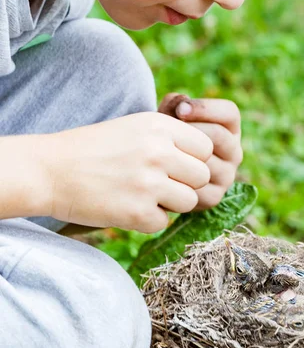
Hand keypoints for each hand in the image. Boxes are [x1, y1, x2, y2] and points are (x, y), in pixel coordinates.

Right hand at [41, 112, 212, 232]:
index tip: (175, 164)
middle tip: (160, 184)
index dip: (193, 159)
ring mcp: (149, 183)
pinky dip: (147, 219)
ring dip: (171, 203)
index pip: (206, 147)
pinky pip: (163, 222)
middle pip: (203, 176)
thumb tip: (209, 156)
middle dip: (186, 183)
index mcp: (160, 125)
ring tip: (143, 194)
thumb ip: (171, 137)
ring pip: (190, 201)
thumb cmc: (94, 147)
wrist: (51, 169)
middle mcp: (159, 151)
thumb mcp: (136, 126)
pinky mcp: (137, 213)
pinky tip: (125, 206)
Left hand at [159, 94, 242, 209]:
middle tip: (168, 132)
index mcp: (230, 129)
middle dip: (190, 131)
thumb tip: (181, 104)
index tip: (180, 109)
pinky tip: (163, 172)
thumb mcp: (170, 116)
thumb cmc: (166, 137)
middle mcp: (234, 152)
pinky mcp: (214, 197)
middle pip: (218, 135)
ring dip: (183, 155)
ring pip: (208, 161)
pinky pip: (198, 184)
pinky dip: (179, 177)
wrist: (160, 172)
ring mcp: (227, 176)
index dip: (205, 108)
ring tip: (161, 152)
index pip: (229, 113)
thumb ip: (174, 104)